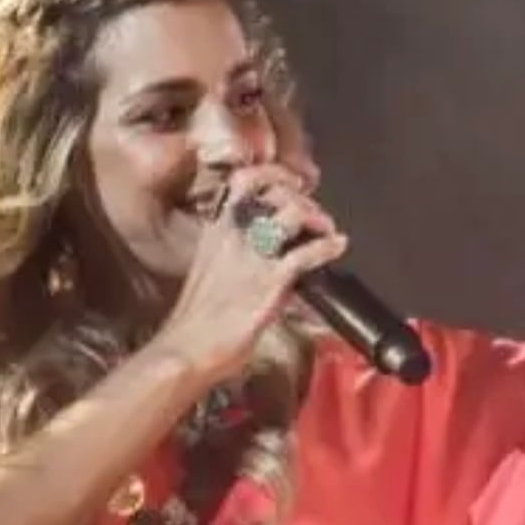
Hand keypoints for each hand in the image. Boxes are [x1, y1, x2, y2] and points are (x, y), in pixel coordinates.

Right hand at [153, 162, 347, 383]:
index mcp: (216, 232)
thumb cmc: (195, 323)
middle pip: (274, 191)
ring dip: (317, 217)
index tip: (292, 183)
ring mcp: (252, 255)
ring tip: (327, 228)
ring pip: (292, 212)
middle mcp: (233, 235)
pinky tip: (338, 245)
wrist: (187, 349)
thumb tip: (264, 261)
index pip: (243, 182)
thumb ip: (234, 260)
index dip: (273, 175)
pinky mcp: (270, 280)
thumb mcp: (210, 276)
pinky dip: (328, 246)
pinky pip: (306, 253)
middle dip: (303, 198)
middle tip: (316, 215)